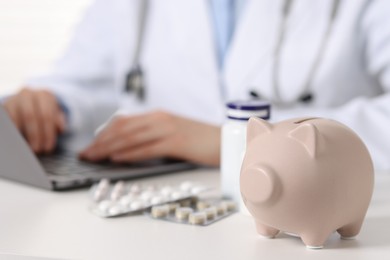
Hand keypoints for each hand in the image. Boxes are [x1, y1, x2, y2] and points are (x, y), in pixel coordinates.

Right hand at [3, 88, 65, 152]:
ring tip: (28, 148)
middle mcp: (28, 94)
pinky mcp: (5, 106)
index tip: (49, 147)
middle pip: (30, 116)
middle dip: (35, 135)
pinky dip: (13, 131)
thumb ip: (58, 120)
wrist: (29, 100)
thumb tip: (61, 129)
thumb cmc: (45, 110)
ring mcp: (14, 99)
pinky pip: (7, 120)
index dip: (48, 133)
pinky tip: (18, 142)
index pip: (47, 115)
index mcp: (44, 95)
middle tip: (38, 149)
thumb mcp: (55, 113)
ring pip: (16, 117)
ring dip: (21, 135)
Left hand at [79, 110, 220, 165]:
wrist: (225, 139)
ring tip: (93, 158)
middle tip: (84, 154)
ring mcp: (168, 128)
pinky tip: (116, 159)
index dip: (104, 133)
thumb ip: (153, 136)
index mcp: (158, 115)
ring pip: (131, 138)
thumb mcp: (173, 132)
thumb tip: (129, 148)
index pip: (123, 122)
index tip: (90, 145)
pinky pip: (147, 148)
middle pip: (123, 129)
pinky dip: (130, 154)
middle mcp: (159, 118)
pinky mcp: (176, 141)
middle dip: (100, 142)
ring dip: (109, 148)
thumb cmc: (198, 139)